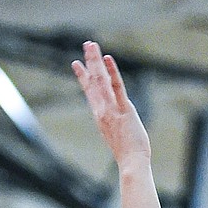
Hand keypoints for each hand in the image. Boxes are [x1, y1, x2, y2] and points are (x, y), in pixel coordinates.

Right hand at [72, 40, 150, 166]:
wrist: (131, 162)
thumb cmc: (126, 153)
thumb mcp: (114, 135)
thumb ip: (111, 123)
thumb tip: (111, 119)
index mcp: (100, 115)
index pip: (89, 91)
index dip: (83, 76)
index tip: (76, 63)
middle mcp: (103, 110)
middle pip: (93, 81)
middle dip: (90, 61)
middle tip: (87, 44)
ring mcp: (112, 109)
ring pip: (101, 80)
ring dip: (95, 61)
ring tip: (91, 45)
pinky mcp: (125, 109)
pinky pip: (117, 87)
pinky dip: (112, 72)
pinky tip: (107, 59)